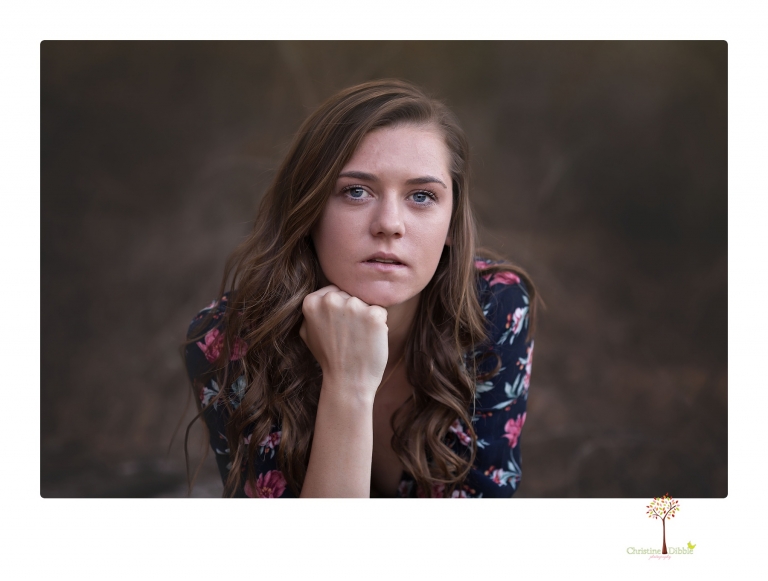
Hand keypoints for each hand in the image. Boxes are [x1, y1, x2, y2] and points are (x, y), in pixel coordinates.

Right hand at [299, 285, 388, 402]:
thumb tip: (318, 296)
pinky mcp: (373, 315)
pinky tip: (369, 340)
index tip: (338, 328)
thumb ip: (311, 311)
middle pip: (351, 295)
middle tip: (348, 335)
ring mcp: (353, 306)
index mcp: (312, 301)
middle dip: (353, 311)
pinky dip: (379, 325)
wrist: (347, 381)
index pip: (335, 291)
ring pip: (366, 302)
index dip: (340, 310)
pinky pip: (380, 311)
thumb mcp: (307, 333)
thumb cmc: (329, 358)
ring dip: (366, 317)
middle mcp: (331, 299)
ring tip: (359, 338)